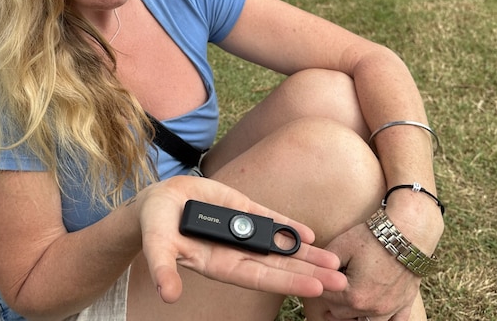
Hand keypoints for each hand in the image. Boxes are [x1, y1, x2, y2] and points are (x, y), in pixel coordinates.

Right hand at [133, 175, 347, 302]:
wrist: (156, 202)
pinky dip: (289, 227)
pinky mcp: (240, 209)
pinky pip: (269, 220)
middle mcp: (236, 251)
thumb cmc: (155, 227)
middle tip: (341, 281)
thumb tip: (168, 295)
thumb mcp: (157, 247)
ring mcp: (240, 231)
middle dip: (310, 273)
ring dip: (306, 253)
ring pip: (279, 245)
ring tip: (334, 262)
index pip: (261, 277)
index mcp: (220, 264)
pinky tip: (310, 235)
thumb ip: (164, 270)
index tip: (316, 289)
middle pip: (279, 266)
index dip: (288, 282)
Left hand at [319, 197, 442, 320]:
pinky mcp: (404, 304)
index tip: (318, 276)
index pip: (326, 297)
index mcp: (353, 296)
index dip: (320, 284)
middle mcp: (372, 309)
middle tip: (329, 290)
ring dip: (353, 317)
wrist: (407, 232)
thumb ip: (324, 263)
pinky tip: (373, 316)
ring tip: (345, 307)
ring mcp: (390, 309)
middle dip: (333, 302)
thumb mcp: (341, 245)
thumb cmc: (373, 237)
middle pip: (342, 314)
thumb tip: (316, 270)